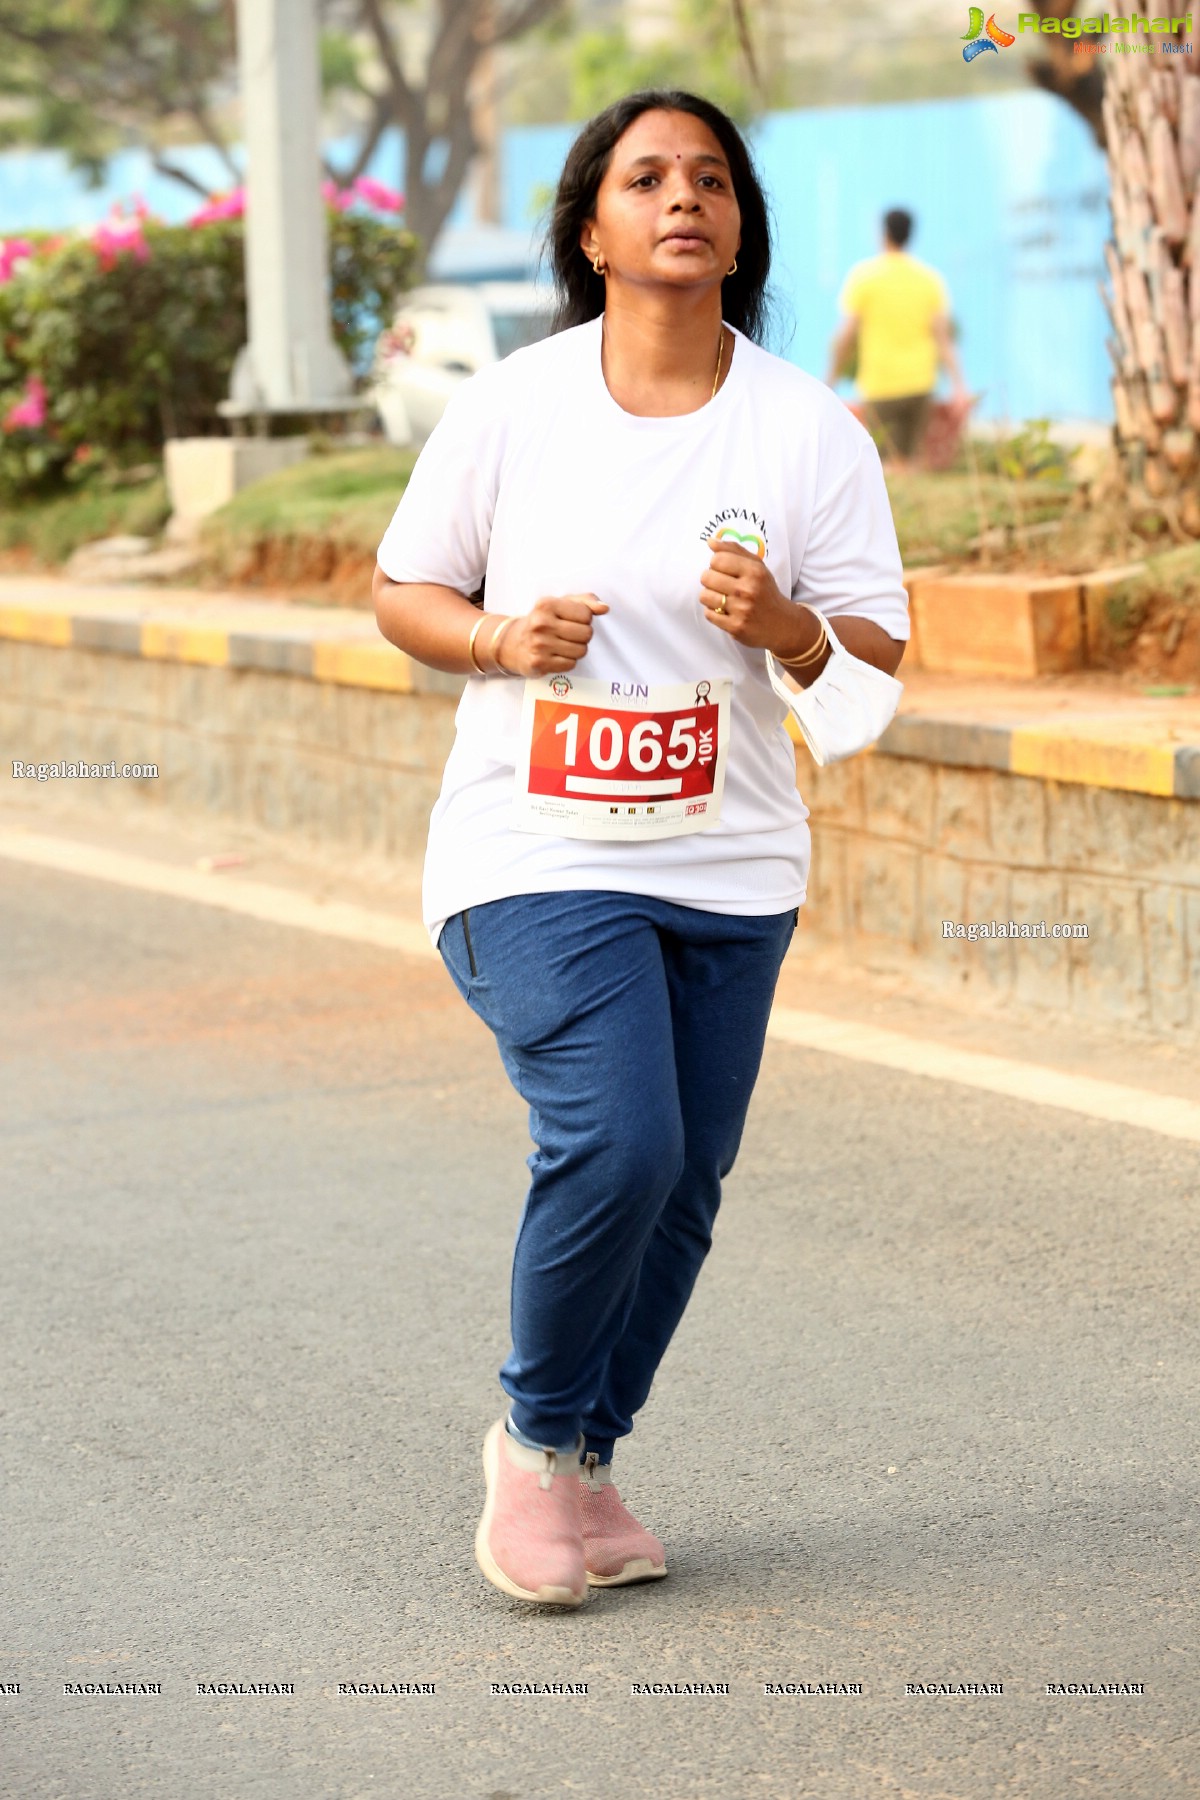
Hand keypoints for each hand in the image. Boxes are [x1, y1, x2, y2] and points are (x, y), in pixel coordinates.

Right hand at [498, 594, 607, 675]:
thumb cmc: (543, 621)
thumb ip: (585, 601)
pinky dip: (568, 661)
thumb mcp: (560, 604)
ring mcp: (539, 644)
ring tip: (563, 644)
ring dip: (576, 649)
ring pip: (581, 650)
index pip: (586, 613)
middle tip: (569, 634)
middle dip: (582, 635)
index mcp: (546, 604)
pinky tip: (556, 655)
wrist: (514, 643)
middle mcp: (541, 623)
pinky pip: (571, 664)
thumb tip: (604, 608)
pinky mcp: (539, 663)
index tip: (572, 620)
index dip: (584, 618)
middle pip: (586, 633)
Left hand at [699, 538, 812, 657]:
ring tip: (723, 598)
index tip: (723, 569)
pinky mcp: (735, 627)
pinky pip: (709, 614)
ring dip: (710, 597)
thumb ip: (734, 550)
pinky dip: (714, 612)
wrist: (781, 624)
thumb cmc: (765, 591)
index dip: (716, 563)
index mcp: (754, 571)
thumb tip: (710, 541)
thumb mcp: (757, 566)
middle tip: (721, 585)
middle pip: (706, 577)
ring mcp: (741, 609)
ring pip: (704, 596)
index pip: (717, 559)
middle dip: (710, 580)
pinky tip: (726, 611)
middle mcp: (748, 589)